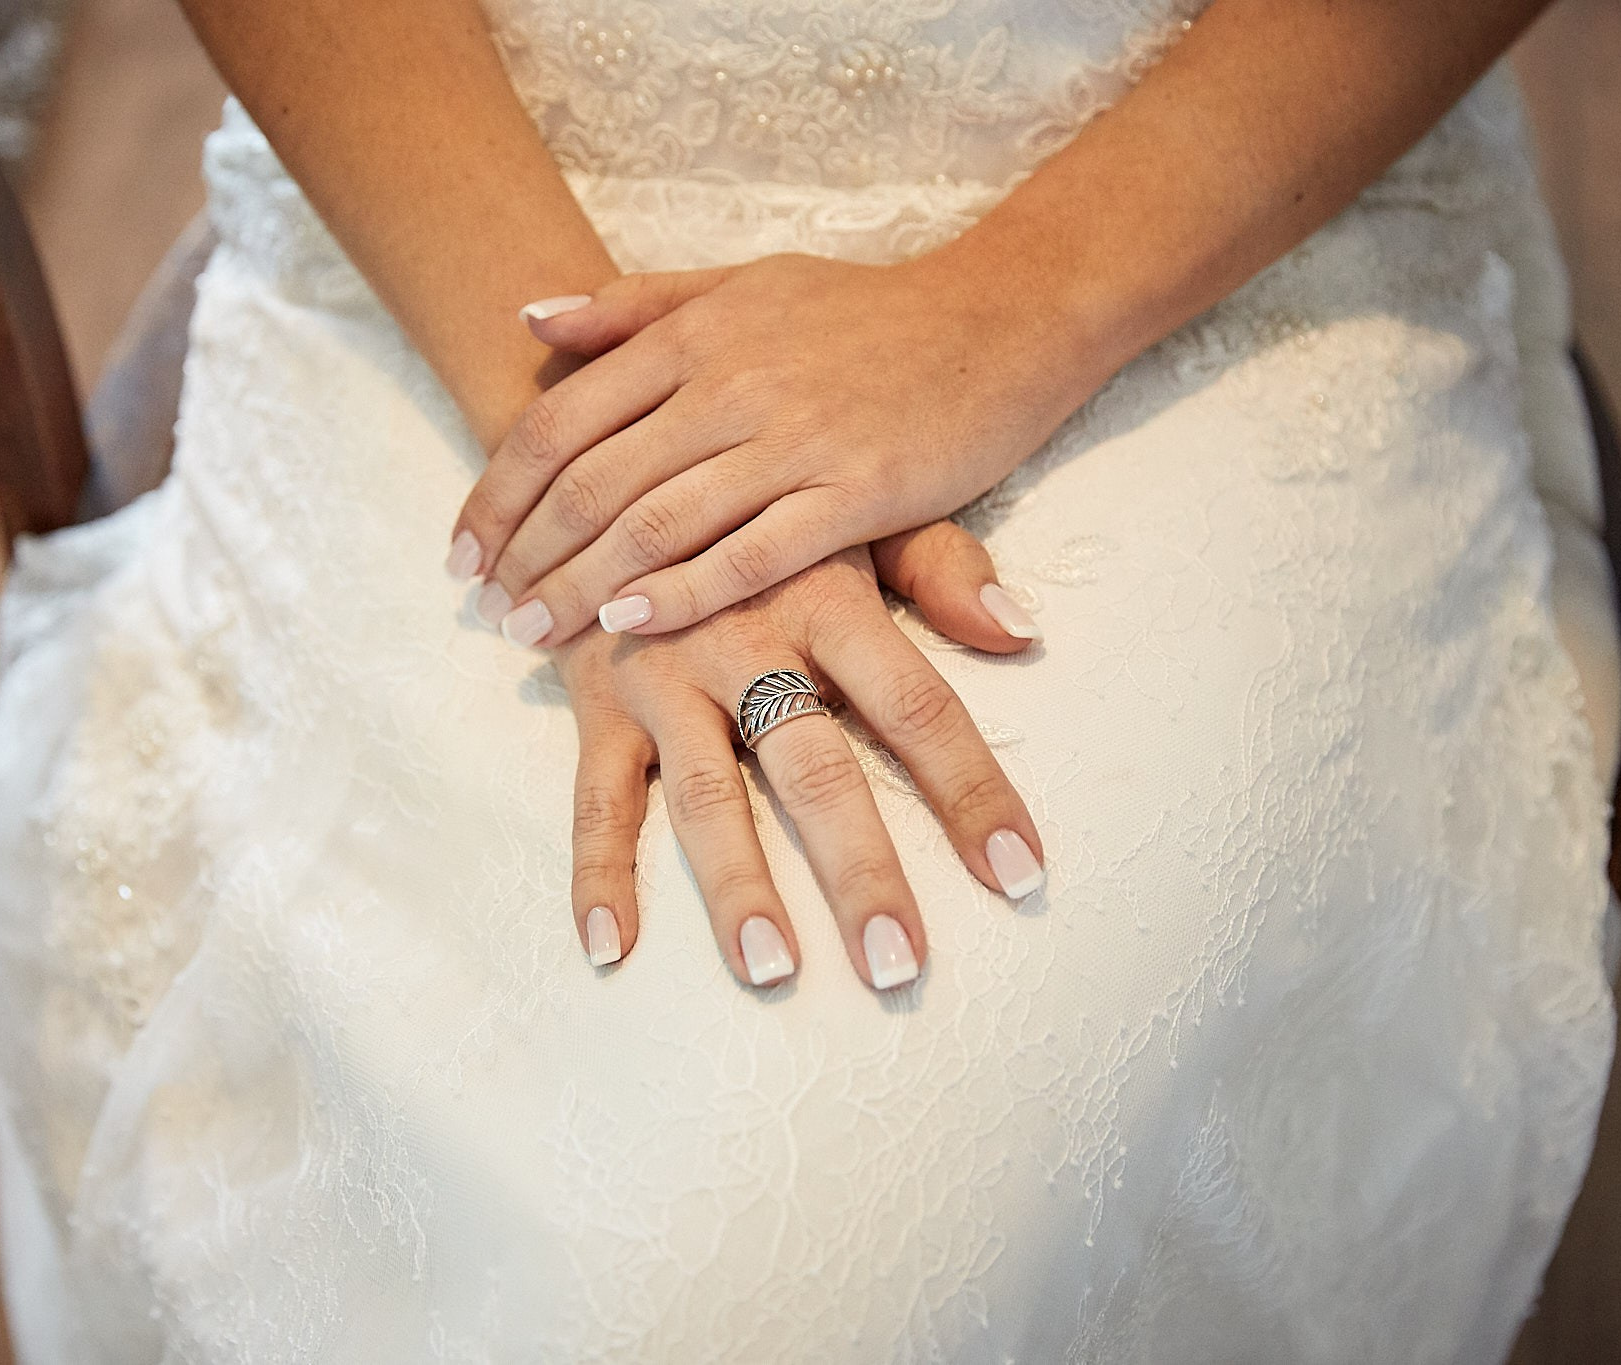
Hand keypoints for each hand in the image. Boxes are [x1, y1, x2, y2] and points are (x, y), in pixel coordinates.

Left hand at [449, 251, 1100, 647]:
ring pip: (660, 521)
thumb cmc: (868, 312)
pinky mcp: (859, 490)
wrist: (1002, 317)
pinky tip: (631, 624)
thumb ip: (637, 305)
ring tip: (532, 632)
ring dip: (583, 584)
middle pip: (595, 480)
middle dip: (528, 552)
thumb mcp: (744, 283)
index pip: (562, 420)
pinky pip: (752, 552)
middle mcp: (732, 382)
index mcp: (695, 333)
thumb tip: (528, 319)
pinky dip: (684, 591)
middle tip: (486, 610)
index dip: (498, 492)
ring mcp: (795, 437)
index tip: (461, 552)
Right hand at [557, 521, 1047, 991]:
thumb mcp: (851, 510)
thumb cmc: (759, 503)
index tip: (1020, 872)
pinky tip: (612, 945)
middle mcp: (747, 640)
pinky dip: (598, 870)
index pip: (917, 706)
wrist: (608, 451)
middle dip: (860, 871)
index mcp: (826, 598)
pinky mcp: (598, 701)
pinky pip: (596, 795)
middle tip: (899, 963)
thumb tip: (1023, 634)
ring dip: (738, 886)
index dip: (970, 789)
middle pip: (815, 771)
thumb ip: (941, 567)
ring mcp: (667, 676)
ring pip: (707, 796)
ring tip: (773, 970)